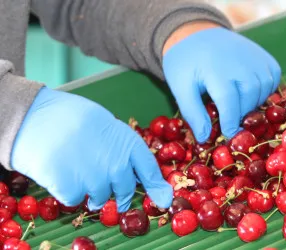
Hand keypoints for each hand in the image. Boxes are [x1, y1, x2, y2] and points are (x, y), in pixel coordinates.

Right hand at [11, 87, 172, 211]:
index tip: (162, 198)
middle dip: (118, 192)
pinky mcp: (73, 190)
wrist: (35, 116)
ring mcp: (96, 179)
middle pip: (126, 190)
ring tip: (77, 169)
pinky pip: (76, 200)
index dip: (156, 186)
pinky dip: (68, 191)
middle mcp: (117, 164)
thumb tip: (132, 172)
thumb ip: (121, 147)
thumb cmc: (71, 117)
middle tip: (105, 183)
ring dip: (91, 190)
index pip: (150, 170)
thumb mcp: (105, 124)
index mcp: (128, 144)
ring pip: (101, 197)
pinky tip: (61, 172)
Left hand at [162, 23, 280, 142]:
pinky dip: (264, 91)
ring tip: (236, 103)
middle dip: (240, 115)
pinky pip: (273, 81)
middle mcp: (241, 62)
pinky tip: (248, 91)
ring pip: (264, 92)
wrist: (197, 34)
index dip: (230, 124)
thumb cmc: (186, 64)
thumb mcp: (180, 88)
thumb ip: (193, 113)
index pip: (229, 104)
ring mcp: (256, 57)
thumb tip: (205, 138)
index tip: (227, 136)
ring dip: (252, 104)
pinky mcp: (266, 57)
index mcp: (217, 69)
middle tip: (228, 118)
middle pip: (249, 100)